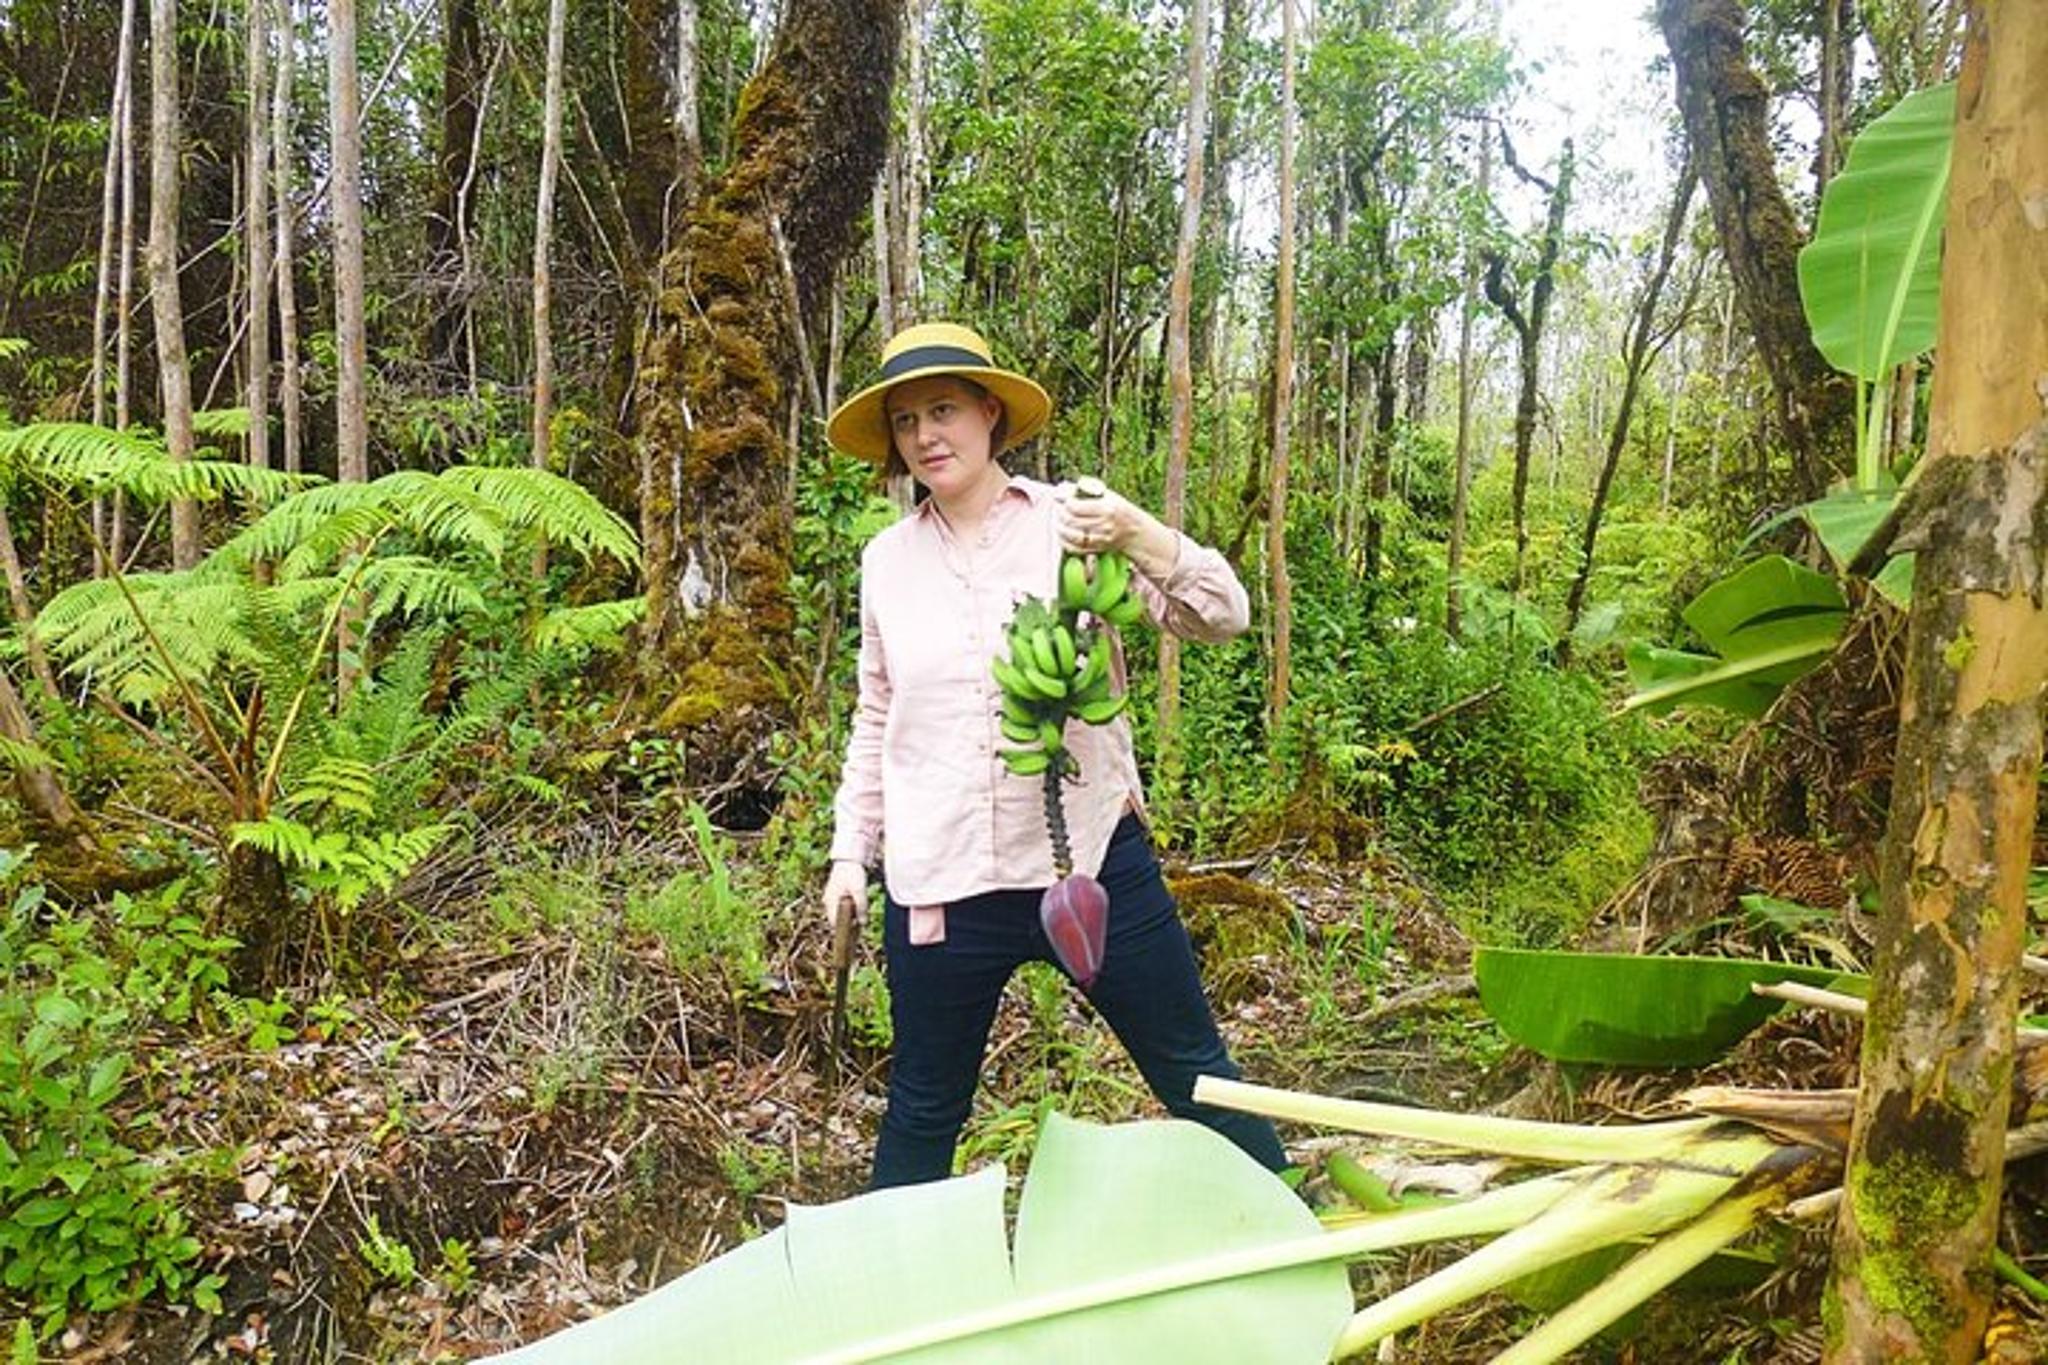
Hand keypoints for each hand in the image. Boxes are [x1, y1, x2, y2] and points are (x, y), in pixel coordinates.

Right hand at [822, 860, 866, 930]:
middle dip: (848, 922)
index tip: (856, 932)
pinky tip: (858, 906)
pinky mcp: (836, 893)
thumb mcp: (859, 890)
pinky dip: (849, 908)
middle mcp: (828, 901)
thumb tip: (863, 923)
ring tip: (861, 913)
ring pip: (839, 912)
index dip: (845, 929)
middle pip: (837, 919)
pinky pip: (841, 906)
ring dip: (849, 915)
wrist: (849, 858)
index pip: (835, 923)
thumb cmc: (852, 873)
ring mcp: (831, 897)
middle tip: (861, 922)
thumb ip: (861, 907)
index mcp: (830, 902)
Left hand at [1054, 478, 1179, 577]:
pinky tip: (1063, 534)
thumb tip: (1063, 488)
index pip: (1075, 507)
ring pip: (1070, 535)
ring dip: (1060, 527)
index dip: (1065, 502)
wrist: (1135, 531)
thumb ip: (1087, 489)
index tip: (1064, 499)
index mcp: (1106, 509)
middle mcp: (1103, 525)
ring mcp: (1100, 539)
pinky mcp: (1096, 549)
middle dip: (1060, 514)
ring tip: (1058, 521)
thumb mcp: (1108, 494)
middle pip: (1070, 521)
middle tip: (1058, 509)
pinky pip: (1074, 548)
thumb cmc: (1119, 509)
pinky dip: (1064, 541)